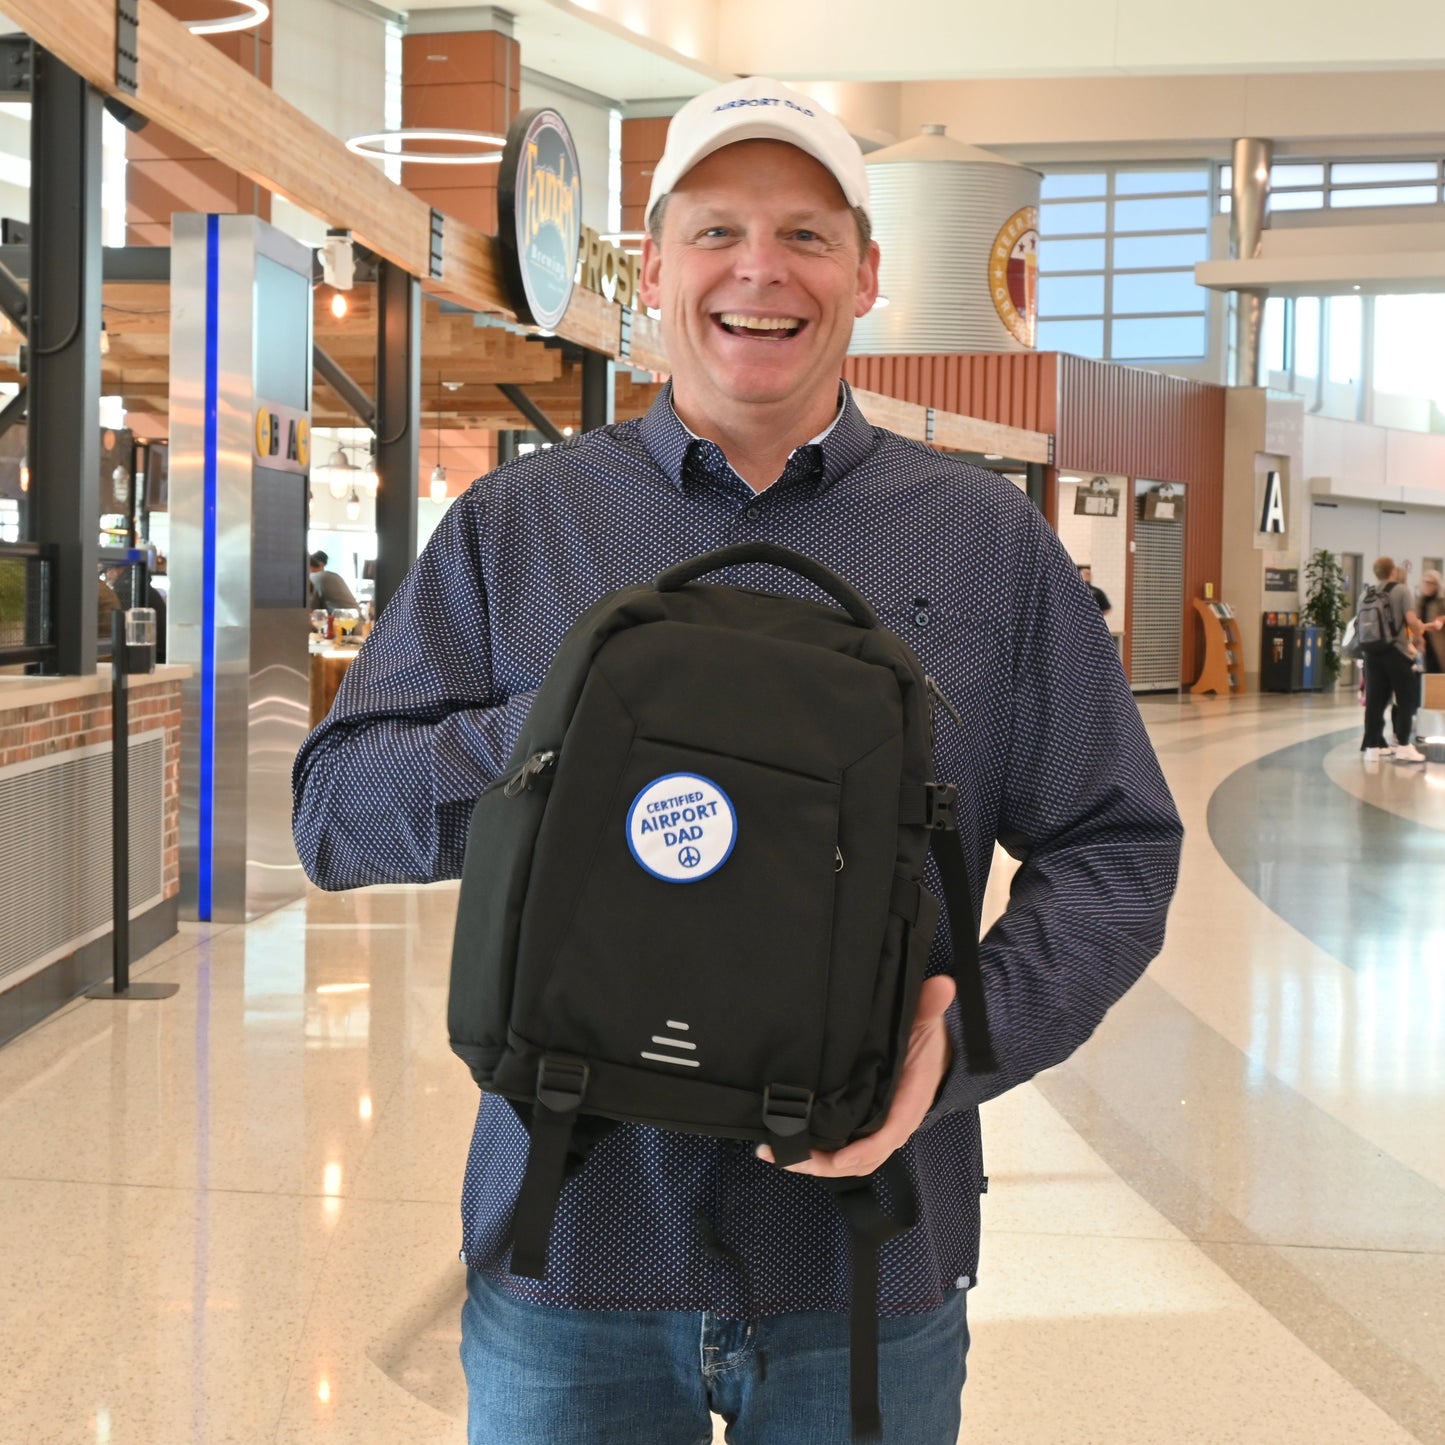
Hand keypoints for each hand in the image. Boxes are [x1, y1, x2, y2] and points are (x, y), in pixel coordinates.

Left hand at [756, 974, 956, 1178]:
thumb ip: (930, 1005)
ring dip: (814, 1161)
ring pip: (848, 1159)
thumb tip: (942, 986)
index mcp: (909, 1102)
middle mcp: (893, 1122)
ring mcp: (877, 1126)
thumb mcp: (928, 1019)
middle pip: (860, 1158)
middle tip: (784, 1155)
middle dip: (823, 1163)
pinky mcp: (864, 1123)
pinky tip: (787, 1141)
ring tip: (774, 1150)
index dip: (863, 1148)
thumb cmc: (928, 1036)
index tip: (837, 1156)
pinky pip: (843, 1147)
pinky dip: (818, 1151)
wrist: (935, 1045)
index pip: (888, 1134)